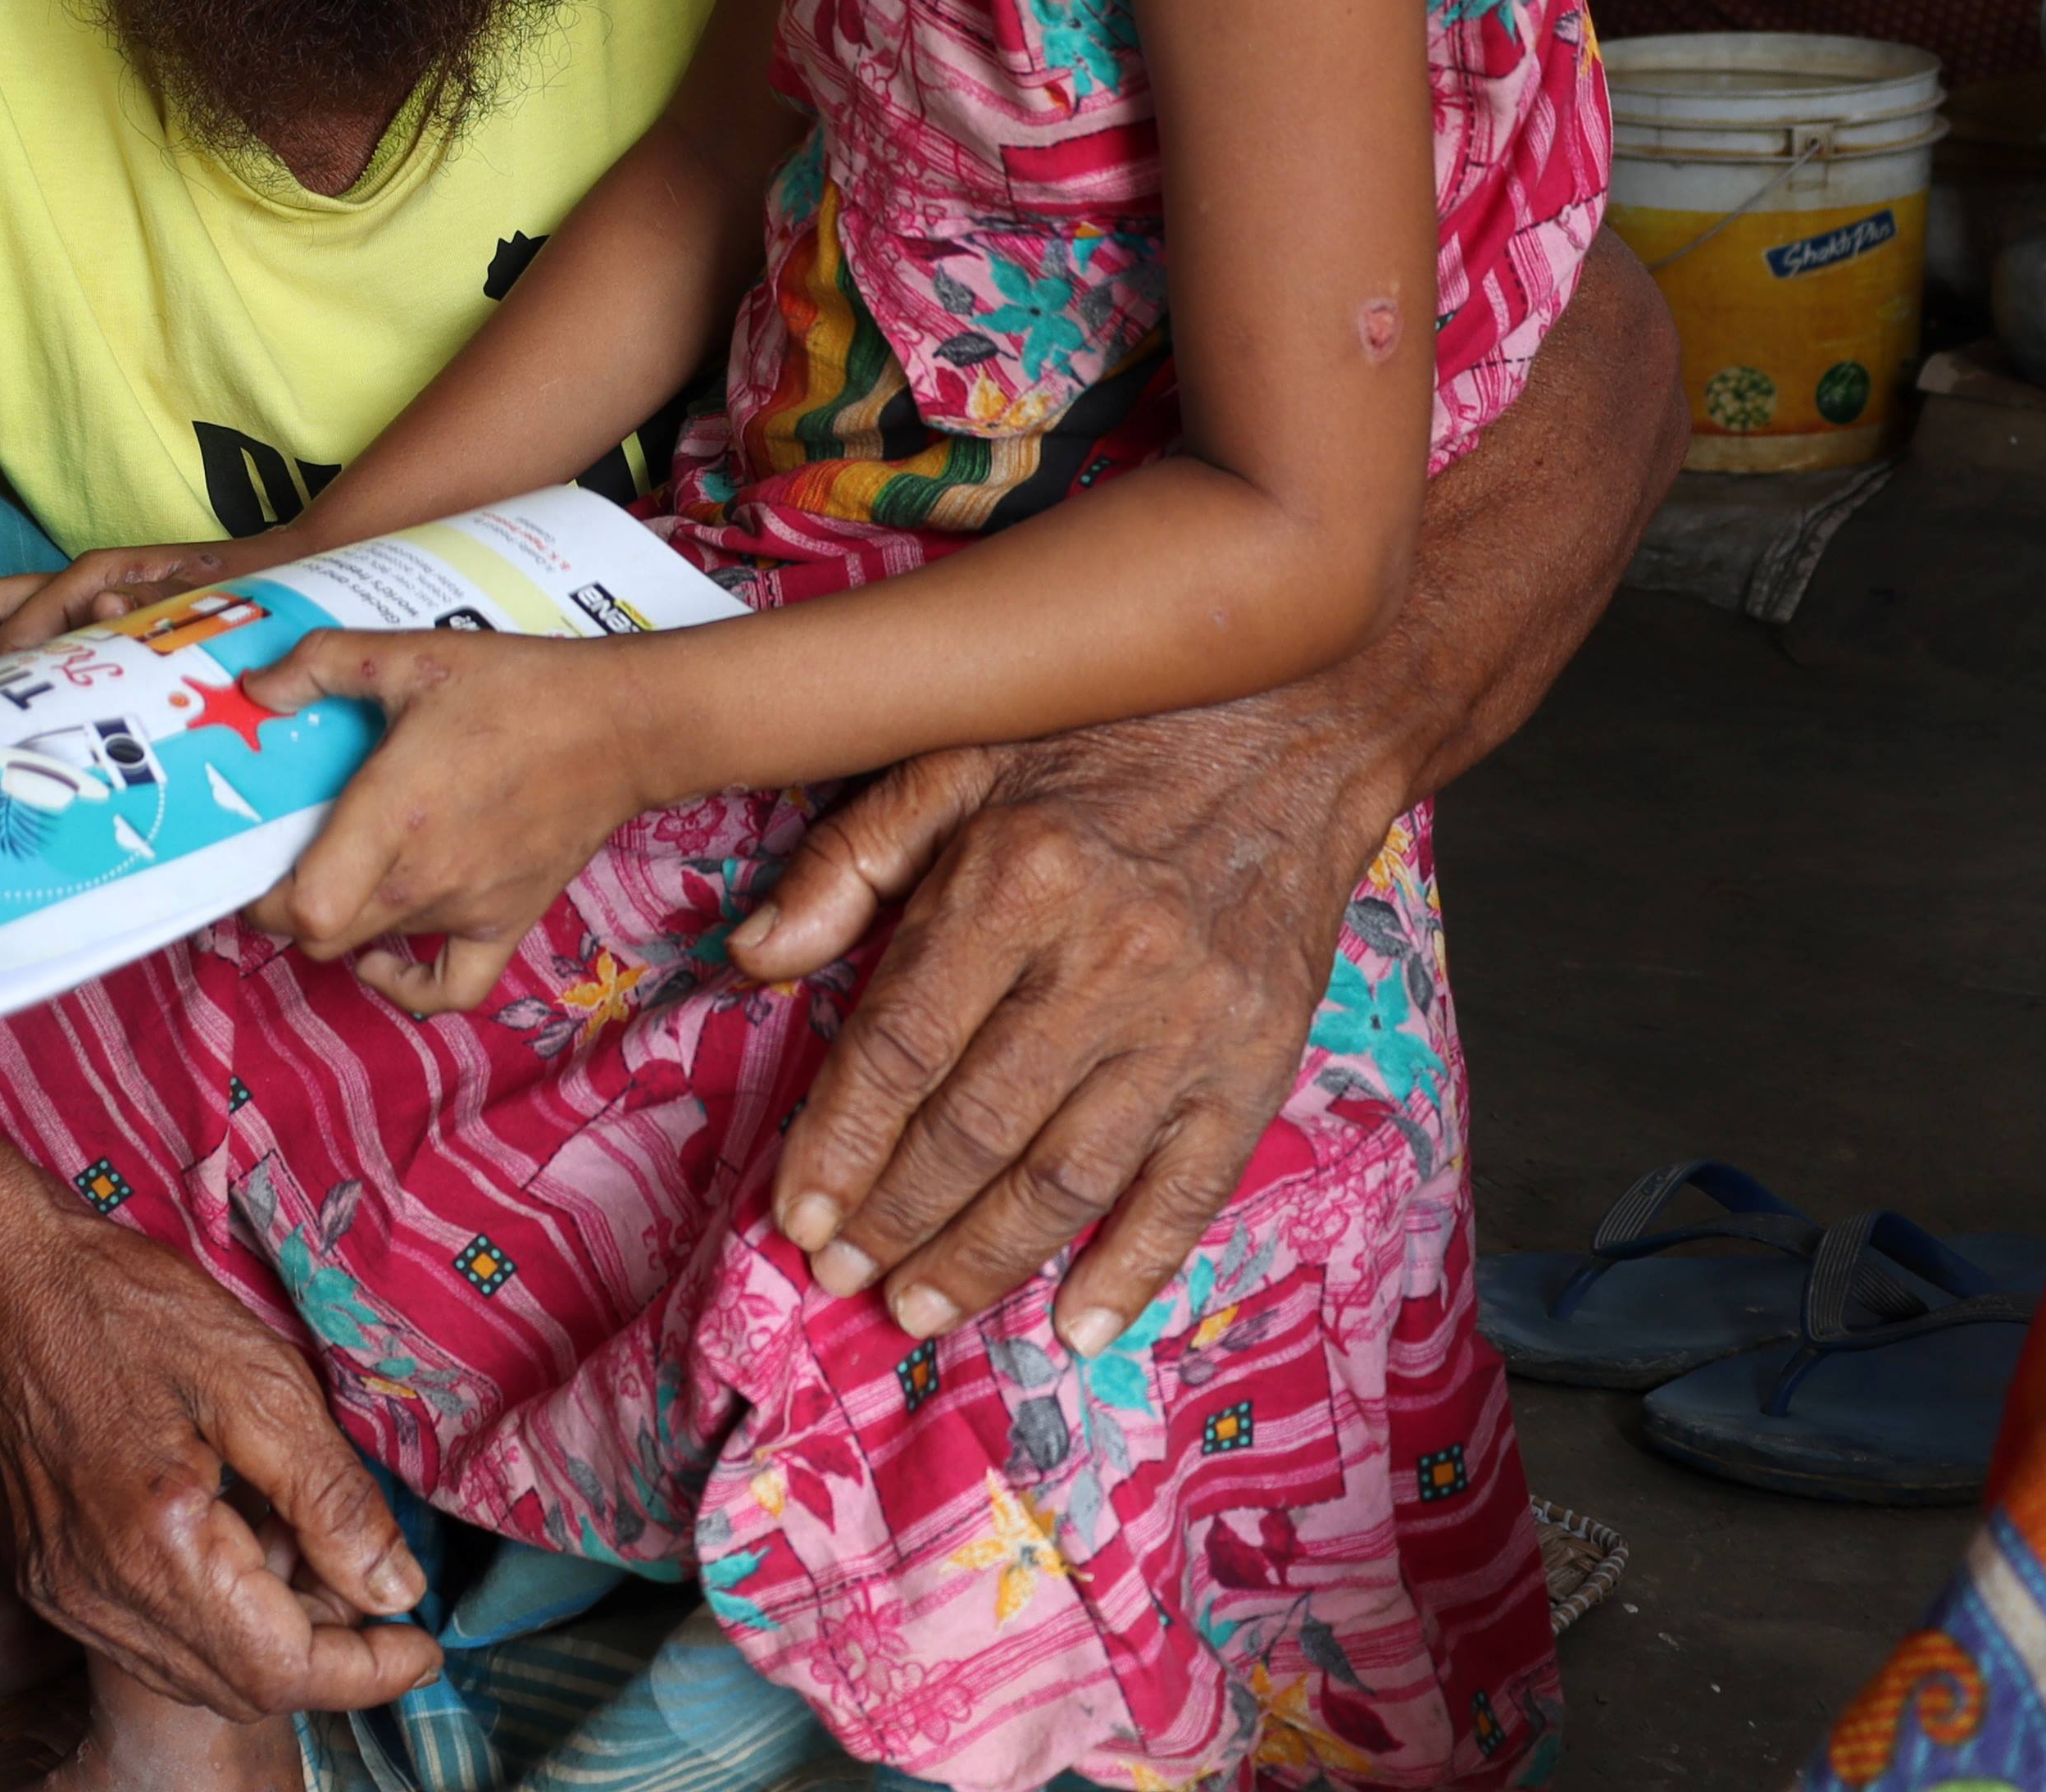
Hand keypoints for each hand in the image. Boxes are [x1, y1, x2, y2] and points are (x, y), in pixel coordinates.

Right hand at [0, 537, 284, 668]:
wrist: (280, 577)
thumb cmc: (240, 591)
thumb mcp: (201, 600)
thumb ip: (148, 602)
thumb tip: (94, 607)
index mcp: (95, 576)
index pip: (13, 616)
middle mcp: (81, 585)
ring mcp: (87, 603)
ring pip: (11, 621)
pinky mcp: (102, 624)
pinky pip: (46, 641)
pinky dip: (22, 669)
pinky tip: (29, 717)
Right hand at [0, 1195, 438, 1720]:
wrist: (4, 1282)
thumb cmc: (126, 1310)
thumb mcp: (260, 1381)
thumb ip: (333, 1499)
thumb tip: (396, 1591)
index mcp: (154, 1548)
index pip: (283, 1670)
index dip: (367, 1672)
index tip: (423, 1646)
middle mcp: (98, 1596)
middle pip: (243, 1686)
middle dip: (325, 1651)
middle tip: (367, 1575)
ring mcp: (65, 1594)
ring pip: (198, 1673)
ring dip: (271, 1637)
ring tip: (304, 1547)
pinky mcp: (51, 1578)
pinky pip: (153, 1639)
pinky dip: (216, 1619)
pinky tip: (239, 1544)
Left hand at [234, 628, 650, 1016]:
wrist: (619, 726)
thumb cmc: (516, 689)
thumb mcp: (409, 655)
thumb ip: (322, 664)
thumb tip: (255, 687)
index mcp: (393, 816)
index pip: (305, 909)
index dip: (261, 901)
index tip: (252, 868)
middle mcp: (426, 878)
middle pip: (325, 938)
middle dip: (288, 912)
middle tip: (281, 865)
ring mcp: (470, 910)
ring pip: (374, 949)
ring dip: (343, 922)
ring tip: (337, 874)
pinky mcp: (508, 924)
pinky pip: (450, 988)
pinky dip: (408, 985)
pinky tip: (384, 957)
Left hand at [725, 716, 1366, 1353]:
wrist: (1293, 721)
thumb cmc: (1104, 738)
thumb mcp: (960, 755)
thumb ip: (852, 859)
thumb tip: (753, 957)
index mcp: (1020, 877)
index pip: (903, 1044)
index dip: (838, 1142)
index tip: (793, 1213)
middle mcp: (1108, 958)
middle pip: (976, 1127)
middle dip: (895, 1218)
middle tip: (840, 1276)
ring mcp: (1192, 1020)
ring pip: (1070, 1176)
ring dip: (986, 1258)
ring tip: (919, 1308)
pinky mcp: (1260, 1059)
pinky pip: (1191, 1190)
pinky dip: (1133, 1269)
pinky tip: (1074, 1325)